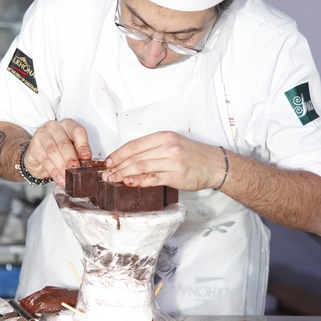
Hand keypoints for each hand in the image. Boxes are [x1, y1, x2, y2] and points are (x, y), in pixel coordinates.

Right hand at [24, 119, 91, 183]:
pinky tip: (58, 177)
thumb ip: (79, 153)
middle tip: (75, 169)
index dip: (83, 144)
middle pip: (64, 143)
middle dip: (71, 158)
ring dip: (61, 166)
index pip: (77, 130)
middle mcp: (54, 127)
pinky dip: (53, 170)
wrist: (39, 156)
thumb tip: (87, 163)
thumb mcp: (72, 149)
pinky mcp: (33, 146)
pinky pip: (44, 159)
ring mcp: (42, 135)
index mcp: (68, 125)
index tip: (86, 156)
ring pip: (53, 151)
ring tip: (67, 176)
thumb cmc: (59, 151)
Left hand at [102, 131, 223, 190]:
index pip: (134, 144)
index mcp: (164, 136)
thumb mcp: (173, 144)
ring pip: (141, 167)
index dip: (118, 154)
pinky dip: (139, 181)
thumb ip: (153, 149)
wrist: (215, 164)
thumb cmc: (193, 155)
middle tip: (106, 174)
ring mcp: (172, 161)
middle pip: (135, 156)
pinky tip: (129, 183)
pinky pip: (153, 178)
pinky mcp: (176, 176)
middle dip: (117, 166)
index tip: (108, 161)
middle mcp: (167, 146)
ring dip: (124, 174)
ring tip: (113, 180)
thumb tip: (129, 159)